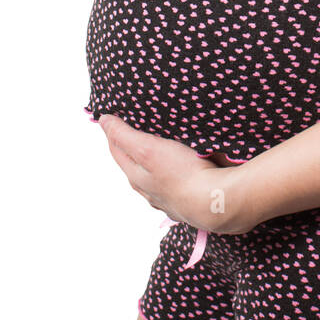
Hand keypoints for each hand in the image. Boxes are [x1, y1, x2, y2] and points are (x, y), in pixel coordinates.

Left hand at [98, 115, 252, 234]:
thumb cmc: (183, 175)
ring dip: (156, 164)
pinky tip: (184, 172)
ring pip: (156, 178)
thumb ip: (124, 135)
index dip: (114, 132)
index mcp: (136, 177)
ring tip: (162, 149)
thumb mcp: (148, 149)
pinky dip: (176, 175)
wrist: (216, 202)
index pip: (117, 150)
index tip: (114, 117)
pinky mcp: (190, 202)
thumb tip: (103, 121)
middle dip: (133, 147)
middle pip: (136, 165)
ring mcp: (170, 199)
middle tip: (135, 128)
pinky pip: (178, 185)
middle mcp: (150, 191)